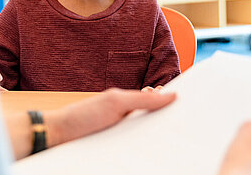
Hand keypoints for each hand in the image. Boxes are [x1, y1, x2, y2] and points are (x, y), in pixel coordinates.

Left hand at [46, 88, 175, 147]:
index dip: (171, 103)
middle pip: (154, 120)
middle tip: (186, 128)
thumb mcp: (115, 103)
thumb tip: (170, 94)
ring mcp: (121, 133)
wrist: (59, 136)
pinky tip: (152, 155)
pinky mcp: (115, 148)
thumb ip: (142, 99)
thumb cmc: (82, 116)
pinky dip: (144, 152)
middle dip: (168, 123)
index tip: (191, 106)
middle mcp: (126, 117)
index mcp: (127, 102)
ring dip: (156, 140)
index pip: (155, 101)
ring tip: (173, 144)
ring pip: (146, 137)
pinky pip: (134, 149)